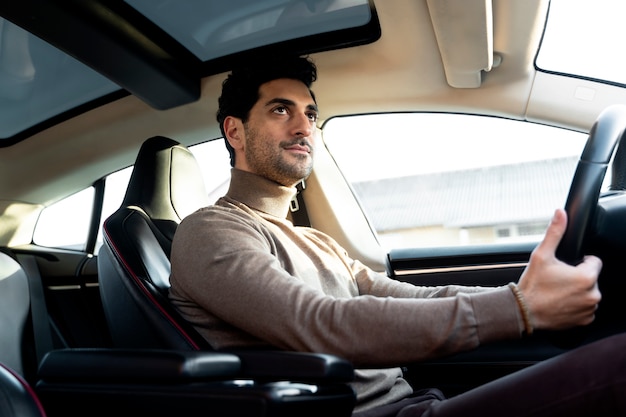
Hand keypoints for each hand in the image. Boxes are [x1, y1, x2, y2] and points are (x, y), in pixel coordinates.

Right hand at [517, 208, 602, 330]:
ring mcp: (589, 309)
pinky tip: (560, 303)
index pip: (594, 261)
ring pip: (588, 293)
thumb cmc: (532, 285)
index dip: (579, 261)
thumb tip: (560, 213)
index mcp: (586, 277)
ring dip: (577, 291)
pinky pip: (585, 309)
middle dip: (577, 277)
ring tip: (557, 292)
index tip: (565, 266)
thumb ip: (555, 232)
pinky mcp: (584, 321)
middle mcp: (593, 295)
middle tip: (558, 280)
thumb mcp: (541, 255)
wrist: (522, 312)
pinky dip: (576, 306)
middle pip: (591, 278)